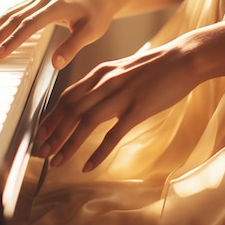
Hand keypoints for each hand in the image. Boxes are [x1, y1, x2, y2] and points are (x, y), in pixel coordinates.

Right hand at [0, 0, 117, 68]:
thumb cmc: (99, 13)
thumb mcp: (91, 32)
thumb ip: (72, 47)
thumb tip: (55, 65)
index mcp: (56, 6)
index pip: (28, 25)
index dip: (12, 41)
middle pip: (14, 18)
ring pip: (11, 12)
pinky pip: (16, 9)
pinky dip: (2, 20)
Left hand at [36, 39, 200, 170]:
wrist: (184, 59)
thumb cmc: (156, 66)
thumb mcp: (123, 69)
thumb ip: (105, 83)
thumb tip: (90, 99)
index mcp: (101, 73)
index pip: (68, 96)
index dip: (51, 116)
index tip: (41, 132)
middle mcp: (106, 82)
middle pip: (71, 110)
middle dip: (54, 133)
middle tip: (42, 152)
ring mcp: (122, 95)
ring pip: (86, 122)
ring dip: (69, 144)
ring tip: (57, 161)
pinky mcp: (138, 108)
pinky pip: (113, 134)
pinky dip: (98, 152)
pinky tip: (88, 166)